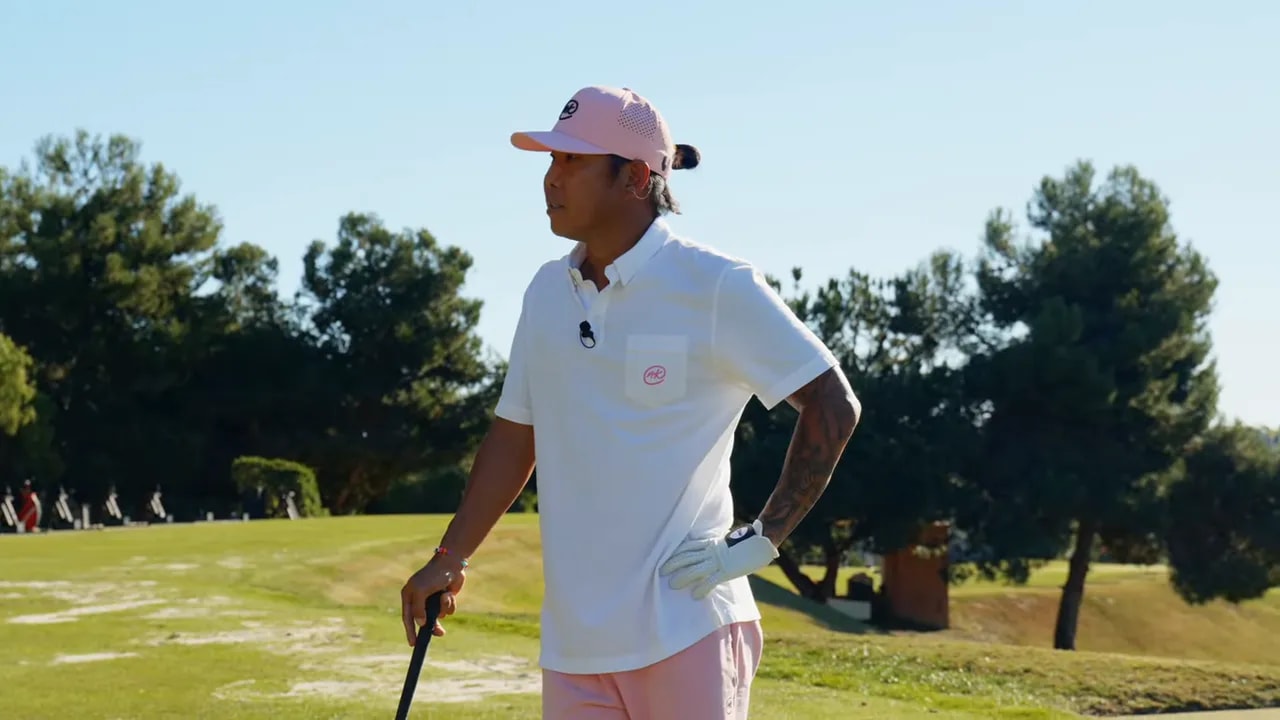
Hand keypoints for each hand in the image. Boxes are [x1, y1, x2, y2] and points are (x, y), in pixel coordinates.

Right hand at [400, 557, 464, 645]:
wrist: (452, 563)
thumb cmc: (434, 575)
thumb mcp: (422, 591)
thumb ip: (418, 609)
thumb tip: (420, 624)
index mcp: (409, 595)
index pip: (407, 617)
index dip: (410, 631)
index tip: (413, 643)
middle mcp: (419, 599)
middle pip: (423, 620)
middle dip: (433, 626)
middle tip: (440, 633)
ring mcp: (432, 599)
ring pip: (438, 615)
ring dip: (443, 609)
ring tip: (445, 596)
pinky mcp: (444, 599)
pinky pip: (447, 610)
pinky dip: (450, 604)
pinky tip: (449, 593)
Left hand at [659, 519, 779, 599]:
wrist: (761, 540)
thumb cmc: (747, 542)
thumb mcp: (727, 543)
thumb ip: (718, 548)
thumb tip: (714, 553)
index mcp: (711, 543)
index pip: (689, 547)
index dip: (676, 553)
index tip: (664, 558)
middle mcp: (711, 551)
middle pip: (687, 557)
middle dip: (673, 564)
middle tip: (661, 572)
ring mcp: (718, 561)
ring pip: (695, 569)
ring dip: (683, 577)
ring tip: (672, 585)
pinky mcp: (727, 570)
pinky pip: (711, 580)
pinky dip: (702, 588)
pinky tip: (696, 596)